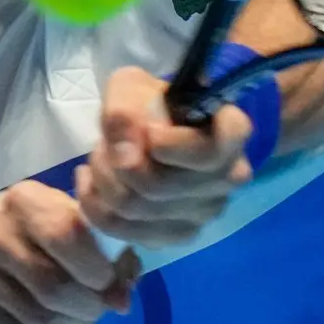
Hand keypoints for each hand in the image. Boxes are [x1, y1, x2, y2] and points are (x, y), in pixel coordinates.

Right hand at [0, 181, 139, 323]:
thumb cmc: (38, 238)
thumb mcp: (73, 231)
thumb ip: (108, 256)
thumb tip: (121, 300)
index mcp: (25, 199)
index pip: (66, 234)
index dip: (96, 268)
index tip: (108, 282)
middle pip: (53, 285)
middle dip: (88, 307)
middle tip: (99, 310)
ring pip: (39, 317)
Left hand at [75, 66, 252, 249]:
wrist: (142, 130)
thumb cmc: (146, 104)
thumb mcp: (129, 88)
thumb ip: (125, 111)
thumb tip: (127, 157)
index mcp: (230, 133)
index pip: (213, 150)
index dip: (175, 146)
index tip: (150, 133)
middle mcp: (228, 176)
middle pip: (160, 185)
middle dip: (116, 162)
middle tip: (104, 143)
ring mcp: (206, 211)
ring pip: (138, 209)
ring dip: (104, 181)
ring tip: (100, 159)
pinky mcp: (179, 235)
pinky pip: (126, 232)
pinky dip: (97, 207)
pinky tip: (93, 185)